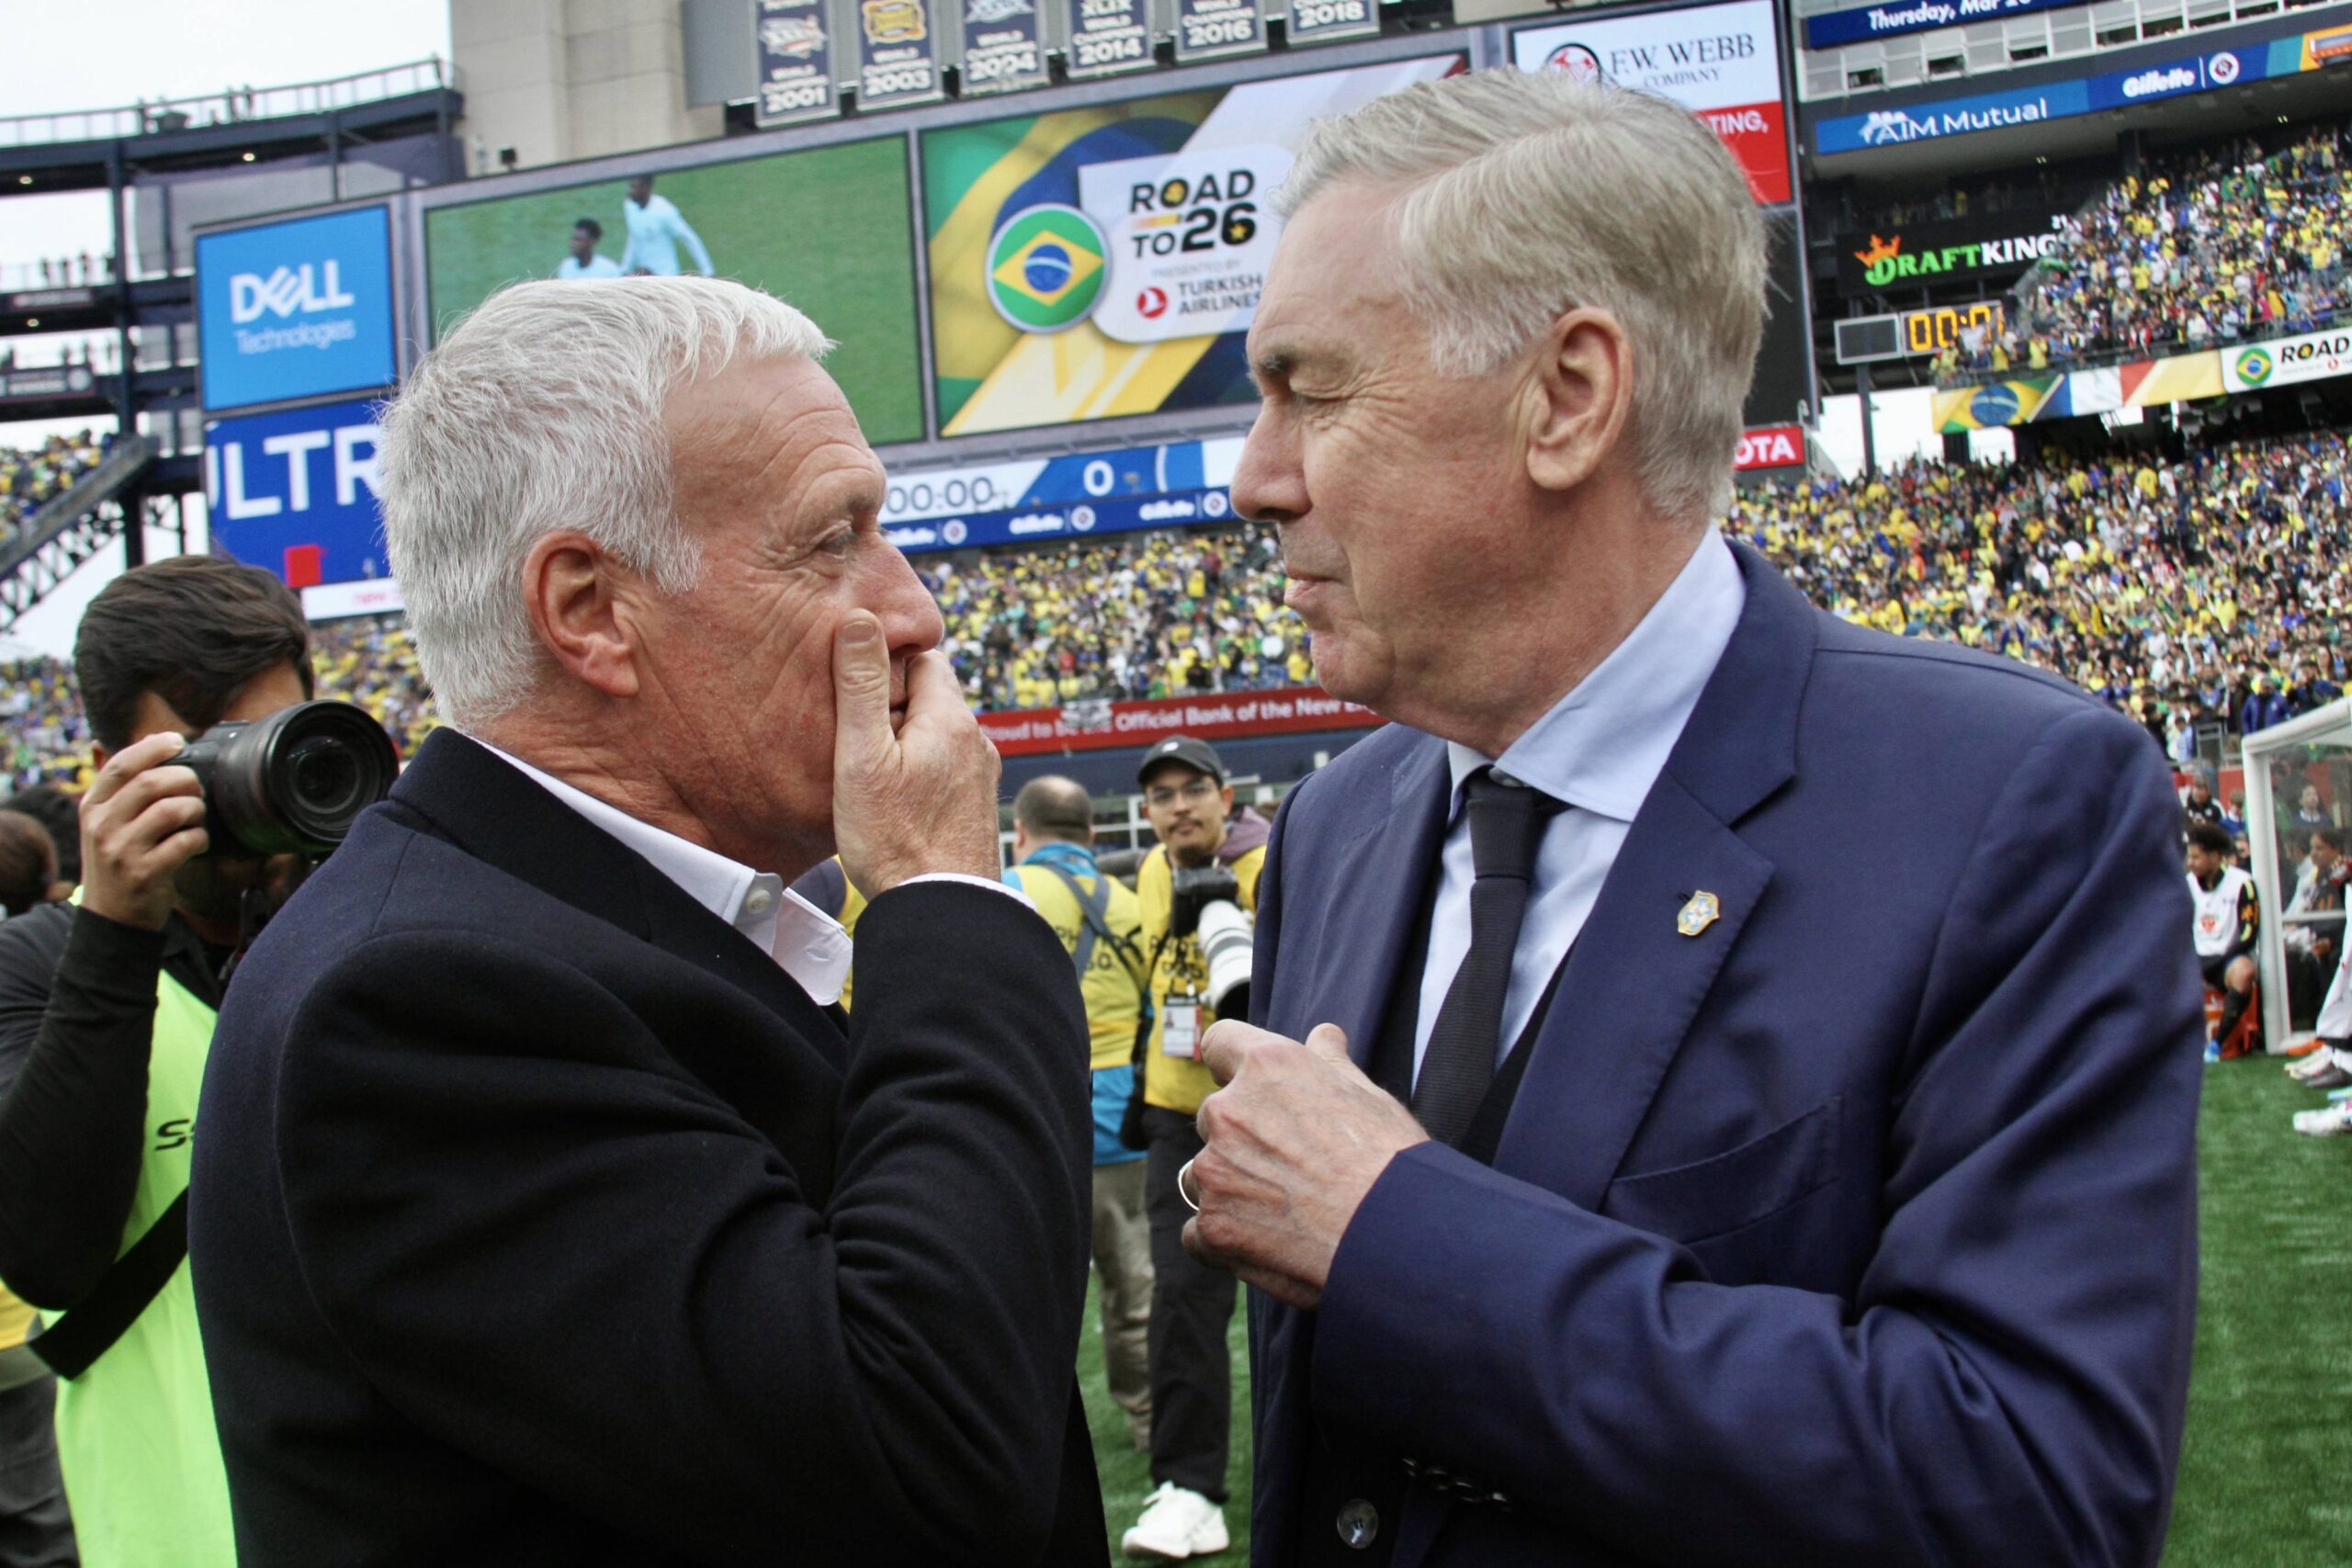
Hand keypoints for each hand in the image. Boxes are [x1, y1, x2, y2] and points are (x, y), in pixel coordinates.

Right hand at [80, 732, 207, 930]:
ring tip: (197, 817)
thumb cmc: (119, 861)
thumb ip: (125, 787)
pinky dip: (200, 838)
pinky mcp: (144, 873)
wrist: (111, 916)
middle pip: (151, 783)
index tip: (178, 741)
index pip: (121, 765)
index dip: (153, 747)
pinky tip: (197, 842)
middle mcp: (102, 825)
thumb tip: (150, 741)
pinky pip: (185, 842)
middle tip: (196, 788)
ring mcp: (121, 850)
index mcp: (92, 806)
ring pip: (171, 810)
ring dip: (195, 809)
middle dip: (185, 779)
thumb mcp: (108, 823)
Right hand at [831, 613, 1001, 892]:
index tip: (856, 688)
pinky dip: (922, 771)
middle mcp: (975, 743)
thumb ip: (862, 687)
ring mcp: (981, 779)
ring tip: (870, 770)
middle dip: (896, 703)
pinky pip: (947, 770)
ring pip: (940, 736)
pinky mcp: (977, 810)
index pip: (925, 658)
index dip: (888, 664)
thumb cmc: (895, 840)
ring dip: (908, 741)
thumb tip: (861, 620)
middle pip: (933, 697)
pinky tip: (896, 800)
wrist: (943, 914)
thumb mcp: (863, 757)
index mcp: (950, 720)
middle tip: (854, 731)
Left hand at [1182, 1020, 1428, 1309]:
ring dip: (1230, 1187)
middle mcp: (1228, 1112)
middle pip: (1213, 1116)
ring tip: (1285, 1211)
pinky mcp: (1213, 1226)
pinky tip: (1267, 1244)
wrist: (1399, 1235)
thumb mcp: (1368, 1096)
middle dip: (1241, 1138)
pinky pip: (1199, 1231)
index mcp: (1265, 1068)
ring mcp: (1214, 1171)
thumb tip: (1323, 1037)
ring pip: (1203, 1175)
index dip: (1231, 1066)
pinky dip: (1224, 1236)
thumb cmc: (1390, 1162)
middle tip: (1292, 1167)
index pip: (1218, 1044)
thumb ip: (1331, 1063)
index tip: (1250, 1089)